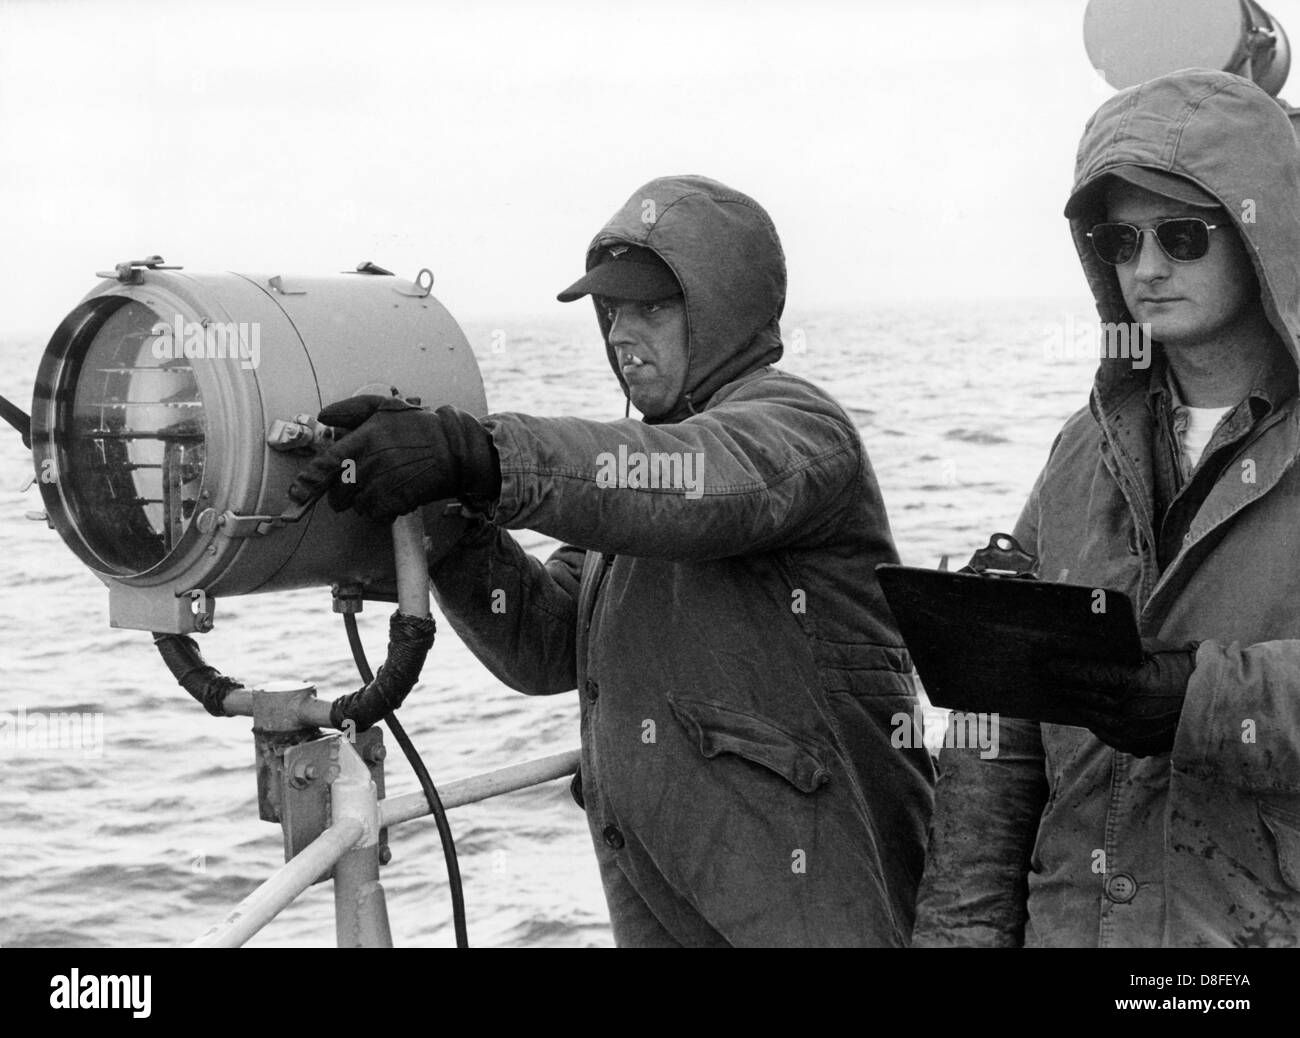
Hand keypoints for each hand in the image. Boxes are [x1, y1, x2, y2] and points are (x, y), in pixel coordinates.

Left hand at [288, 395, 500, 522]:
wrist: (454, 449)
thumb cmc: (419, 426)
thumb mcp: (385, 407)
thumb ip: (352, 409)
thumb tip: (325, 416)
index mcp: (362, 439)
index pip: (325, 464)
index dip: (308, 482)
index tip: (297, 495)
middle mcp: (368, 463)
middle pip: (338, 492)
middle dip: (342, 493)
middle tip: (359, 485)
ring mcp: (381, 485)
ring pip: (357, 506)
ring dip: (365, 501)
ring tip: (383, 487)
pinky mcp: (395, 501)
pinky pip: (376, 515)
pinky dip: (381, 511)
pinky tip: (394, 496)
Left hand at [1045, 639, 1198, 756]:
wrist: (1215, 702)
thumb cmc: (1184, 669)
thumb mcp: (1152, 651)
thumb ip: (1120, 652)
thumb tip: (1091, 649)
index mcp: (1130, 684)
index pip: (1085, 676)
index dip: (1063, 670)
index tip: (1045, 664)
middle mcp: (1127, 711)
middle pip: (1083, 697)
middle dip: (1064, 686)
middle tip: (1047, 676)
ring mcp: (1131, 732)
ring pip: (1091, 717)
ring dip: (1077, 704)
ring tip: (1064, 692)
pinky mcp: (1136, 745)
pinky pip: (1106, 733)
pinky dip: (1096, 721)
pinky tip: (1089, 710)